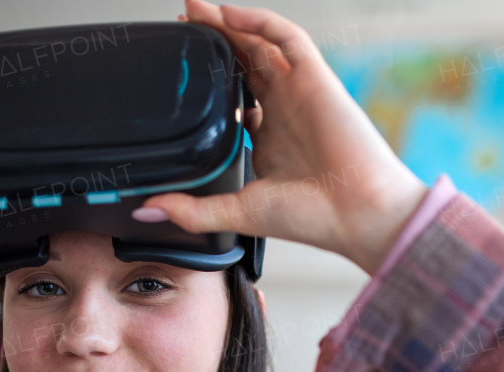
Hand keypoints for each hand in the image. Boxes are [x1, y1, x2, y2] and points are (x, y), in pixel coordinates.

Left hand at [133, 0, 426, 275]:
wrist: (356, 213)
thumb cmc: (311, 218)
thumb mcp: (237, 213)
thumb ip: (192, 210)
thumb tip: (147, 209)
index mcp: (268, 143)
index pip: (233, 101)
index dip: (208, 84)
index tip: (179, 75)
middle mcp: (283, 113)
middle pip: (243, 66)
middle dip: (213, 43)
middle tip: (181, 25)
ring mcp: (299, 92)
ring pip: (259, 46)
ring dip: (227, 25)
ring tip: (194, 8)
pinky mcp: (315, 77)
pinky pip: (286, 37)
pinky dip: (258, 21)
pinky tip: (227, 13)